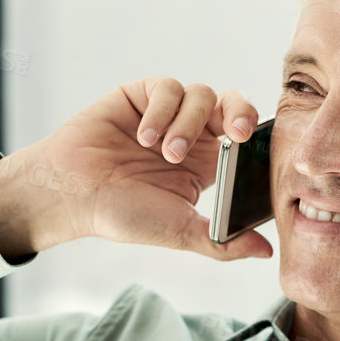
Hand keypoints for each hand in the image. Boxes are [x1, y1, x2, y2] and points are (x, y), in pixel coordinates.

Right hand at [0, 76, 273, 259]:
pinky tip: (145, 136)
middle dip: (241, 113)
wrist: (72, 195)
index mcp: (207, 163)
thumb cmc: (122, 214)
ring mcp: (168, 112)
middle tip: (238, 134)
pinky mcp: (142, 95)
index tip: (254, 150)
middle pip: (233, 105)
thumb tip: (267, 252)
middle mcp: (192, 134)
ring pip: (202, 95)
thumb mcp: (181, 231)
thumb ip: (223, 242)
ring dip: (189, 124)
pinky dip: (162, 111)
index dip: (256, 139)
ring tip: (166, 152)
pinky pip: (168, 87)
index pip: (246, 140)